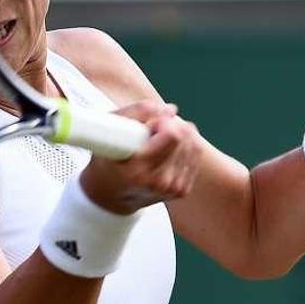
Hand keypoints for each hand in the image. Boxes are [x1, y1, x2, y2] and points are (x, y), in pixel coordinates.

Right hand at [80, 101, 200, 214]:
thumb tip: (171, 110)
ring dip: (180, 133)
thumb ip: (138, 112)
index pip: (172, 135)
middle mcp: (157, 182)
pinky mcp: (182, 190)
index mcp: (137, 170)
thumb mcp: (112, 128)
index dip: (162, 121)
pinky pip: (196, 155)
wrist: (110, 194)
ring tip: (159, 138)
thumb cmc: (108, 158)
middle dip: (172, 124)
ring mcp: (171, 189)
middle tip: (153, 129)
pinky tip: (168, 148)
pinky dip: (185, 145)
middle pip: (185, 136)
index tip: (149, 124)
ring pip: (194, 144)